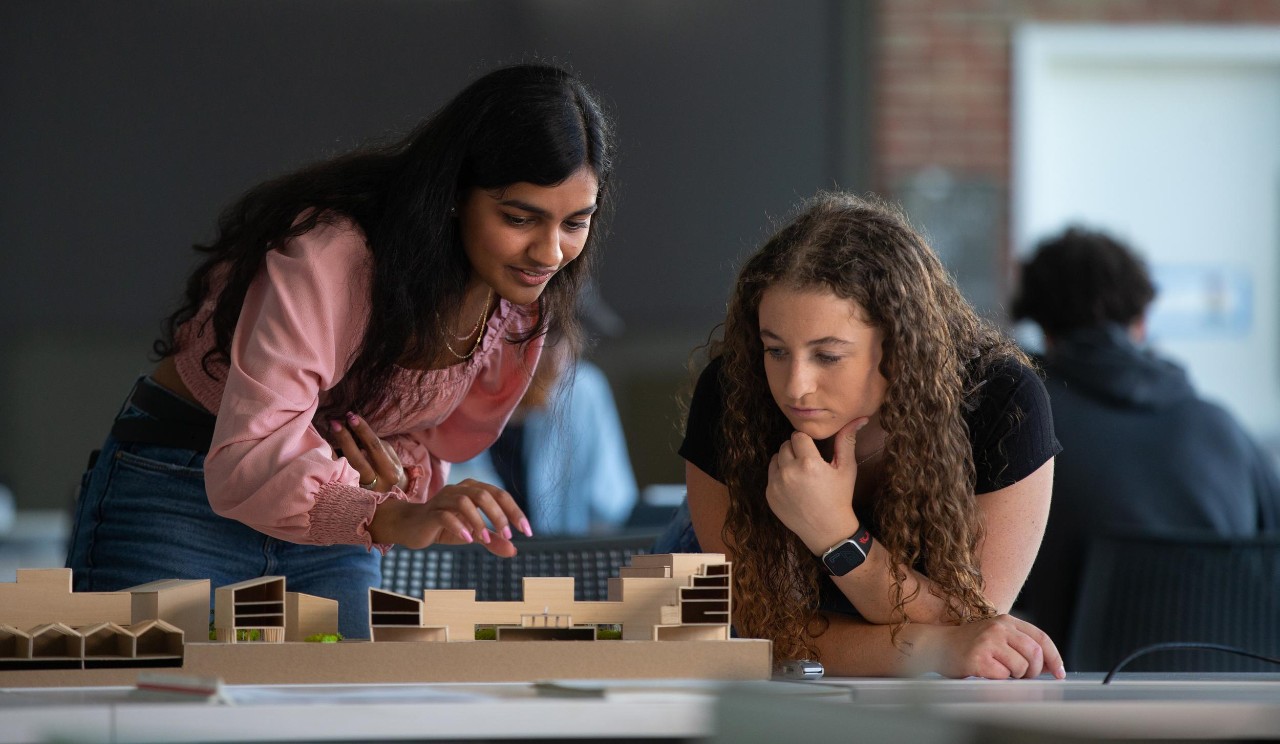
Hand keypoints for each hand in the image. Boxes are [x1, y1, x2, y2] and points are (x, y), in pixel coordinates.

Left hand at [325, 411, 406, 492]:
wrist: (390, 493)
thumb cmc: (388, 468)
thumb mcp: (388, 456)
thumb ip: (374, 445)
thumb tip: (354, 427)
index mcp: (390, 470)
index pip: (375, 447)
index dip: (363, 431)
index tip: (352, 416)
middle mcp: (378, 483)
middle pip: (358, 460)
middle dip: (345, 440)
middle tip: (335, 423)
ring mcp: (363, 492)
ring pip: (346, 470)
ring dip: (333, 451)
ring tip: (326, 437)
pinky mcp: (352, 495)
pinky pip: (339, 477)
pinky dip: (331, 463)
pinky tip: (323, 451)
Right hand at [368, 478, 533, 555]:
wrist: (412, 527)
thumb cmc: (445, 527)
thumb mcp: (472, 534)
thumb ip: (493, 541)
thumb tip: (514, 551)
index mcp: (474, 489)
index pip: (500, 495)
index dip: (515, 511)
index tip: (527, 532)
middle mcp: (460, 489)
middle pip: (485, 494)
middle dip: (499, 515)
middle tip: (507, 535)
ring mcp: (444, 499)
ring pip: (465, 501)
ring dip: (479, 521)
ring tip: (485, 539)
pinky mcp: (431, 512)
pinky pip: (446, 515)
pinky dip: (459, 526)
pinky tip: (468, 540)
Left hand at [766, 417, 867, 553]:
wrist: (827, 530)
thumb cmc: (839, 497)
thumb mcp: (846, 468)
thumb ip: (847, 440)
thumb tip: (859, 418)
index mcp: (808, 463)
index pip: (798, 436)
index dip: (806, 443)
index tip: (814, 453)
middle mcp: (789, 472)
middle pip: (785, 445)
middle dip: (796, 451)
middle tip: (808, 464)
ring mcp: (777, 484)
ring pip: (776, 458)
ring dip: (786, 462)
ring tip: (801, 475)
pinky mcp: (770, 494)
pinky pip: (771, 475)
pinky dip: (780, 477)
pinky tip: (794, 487)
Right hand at [915, 614, 1065, 679]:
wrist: (936, 646)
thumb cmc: (969, 645)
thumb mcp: (995, 636)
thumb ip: (1019, 645)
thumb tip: (1049, 666)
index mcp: (1006, 621)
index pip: (1041, 638)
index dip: (1054, 657)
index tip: (1059, 673)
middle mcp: (998, 627)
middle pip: (1035, 653)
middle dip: (1034, 670)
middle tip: (1023, 676)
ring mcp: (988, 642)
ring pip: (1022, 667)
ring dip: (1015, 676)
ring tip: (999, 671)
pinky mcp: (978, 658)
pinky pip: (1003, 676)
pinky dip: (999, 679)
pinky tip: (986, 672)